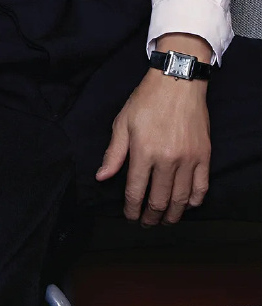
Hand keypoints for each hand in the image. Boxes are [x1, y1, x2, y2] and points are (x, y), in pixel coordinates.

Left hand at [95, 68, 210, 225]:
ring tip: (164, 220)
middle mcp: (167, 159)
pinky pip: (201, 188)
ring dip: (171, 215)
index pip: (135, 191)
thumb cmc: (147, 100)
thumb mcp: (123, 122)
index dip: (131, 209)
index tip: (129, 216)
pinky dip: (193, 202)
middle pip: (158, 200)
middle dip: (150, 217)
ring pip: (180, 199)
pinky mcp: (204, 156)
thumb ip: (114, 153)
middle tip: (146, 222)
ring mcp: (188, 159)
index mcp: (143, 151)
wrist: (177, 82)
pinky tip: (186, 205)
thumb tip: (102, 177)